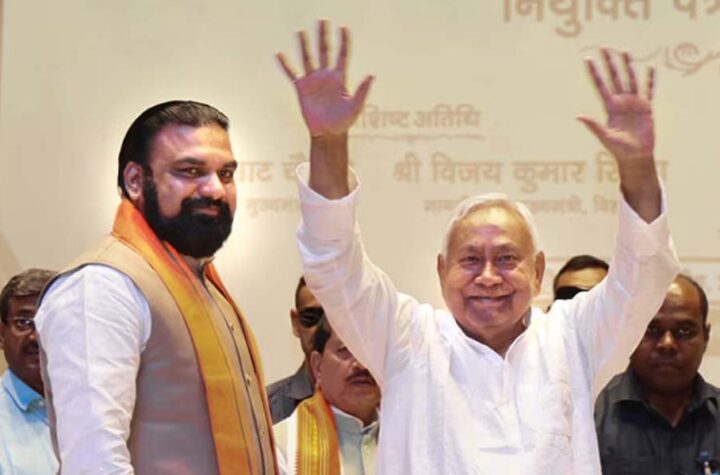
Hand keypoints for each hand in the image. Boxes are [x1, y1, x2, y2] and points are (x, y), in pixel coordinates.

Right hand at [277, 20, 373, 136]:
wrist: (328, 134)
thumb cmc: (344, 122)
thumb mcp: (355, 106)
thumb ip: (362, 91)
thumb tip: (372, 75)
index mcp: (340, 78)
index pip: (343, 54)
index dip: (344, 41)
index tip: (344, 27)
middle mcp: (326, 76)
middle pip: (324, 51)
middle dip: (323, 36)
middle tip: (322, 20)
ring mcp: (313, 81)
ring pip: (308, 58)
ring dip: (305, 45)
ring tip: (300, 31)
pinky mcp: (302, 89)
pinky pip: (292, 73)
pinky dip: (285, 64)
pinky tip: (279, 54)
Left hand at [578, 48, 654, 164]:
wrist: (636, 157)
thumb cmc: (619, 150)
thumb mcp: (606, 137)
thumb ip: (593, 125)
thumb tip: (578, 116)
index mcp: (610, 108)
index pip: (600, 86)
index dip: (594, 73)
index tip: (587, 59)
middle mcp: (621, 102)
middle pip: (614, 78)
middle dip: (609, 63)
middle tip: (604, 47)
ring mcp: (634, 104)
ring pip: (630, 79)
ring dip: (627, 65)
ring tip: (624, 51)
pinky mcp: (646, 108)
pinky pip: (648, 91)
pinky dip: (649, 80)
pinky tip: (649, 68)